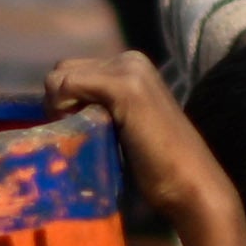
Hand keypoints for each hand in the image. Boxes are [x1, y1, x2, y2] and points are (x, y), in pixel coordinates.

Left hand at [39, 45, 217, 214]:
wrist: (191, 186)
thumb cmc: (157, 169)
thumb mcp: (122, 128)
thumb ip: (97, 110)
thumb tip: (54, 111)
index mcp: (132, 67)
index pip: (72, 72)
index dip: (65, 104)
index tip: (79, 133)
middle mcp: (130, 60)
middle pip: (62, 71)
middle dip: (59, 104)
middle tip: (78, 138)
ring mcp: (129, 69)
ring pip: (60, 77)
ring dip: (60, 110)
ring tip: (85, 139)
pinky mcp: (125, 86)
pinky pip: (66, 86)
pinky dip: (63, 111)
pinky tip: (85, 135)